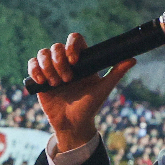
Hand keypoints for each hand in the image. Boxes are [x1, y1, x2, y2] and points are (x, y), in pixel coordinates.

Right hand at [27, 33, 134, 150]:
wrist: (72, 124)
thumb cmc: (89, 106)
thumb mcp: (103, 90)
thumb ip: (116, 73)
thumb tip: (132, 59)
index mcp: (81, 60)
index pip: (75, 40)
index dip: (72, 45)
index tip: (74, 60)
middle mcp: (65, 62)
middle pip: (56, 46)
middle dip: (59, 61)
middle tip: (67, 79)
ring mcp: (51, 69)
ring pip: (43, 53)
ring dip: (48, 66)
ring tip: (55, 84)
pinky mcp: (39, 78)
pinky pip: (32, 65)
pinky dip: (35, 70)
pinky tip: (43, 82)